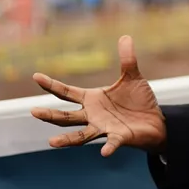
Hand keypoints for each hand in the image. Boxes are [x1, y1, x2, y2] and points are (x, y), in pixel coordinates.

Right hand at [31, 35, 166, 156]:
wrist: (155, 120)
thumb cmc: (139, 100)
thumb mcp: (133, 77)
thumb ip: (127, 59)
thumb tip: (126, 36)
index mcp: (92, 99)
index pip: (67, 92)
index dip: (52, 85)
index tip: (36, 76)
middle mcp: (93, 115)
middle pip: (66, 117)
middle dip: (50, 115)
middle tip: (33, 111)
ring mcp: (104, 128)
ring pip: (81, 135)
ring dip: (67, 139)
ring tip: (51, 142)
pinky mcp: (119, 137)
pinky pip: (112, 143)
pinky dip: (109, 147)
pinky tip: (105, 152)